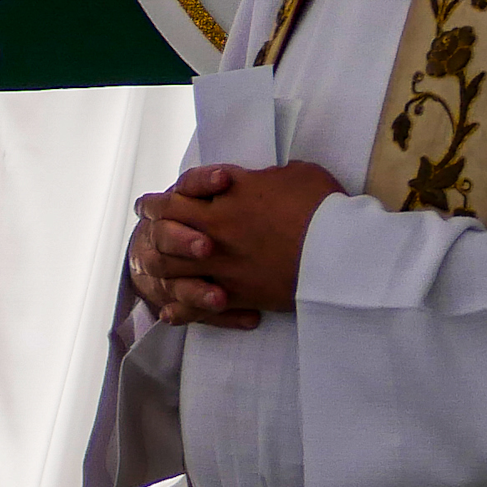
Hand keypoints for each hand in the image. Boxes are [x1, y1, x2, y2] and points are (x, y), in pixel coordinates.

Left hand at [130, 160, 340, 326]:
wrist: (340, 250)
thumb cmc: (321, 205)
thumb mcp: (293, 174)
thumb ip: (263, 178)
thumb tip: (254, 182)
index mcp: (224, 199)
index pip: (177, 196)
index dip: (159, 202)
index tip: (150, 205)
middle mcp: (214, 231)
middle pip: (164, 233)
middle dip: (151, 233)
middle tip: (146, 235)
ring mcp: (221, 266)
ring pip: (171, 270)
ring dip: (160, 268)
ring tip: (153, 270)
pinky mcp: (236, 295)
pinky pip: (197, 306)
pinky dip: (180, 310)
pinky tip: (169, 312)